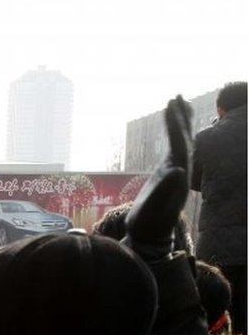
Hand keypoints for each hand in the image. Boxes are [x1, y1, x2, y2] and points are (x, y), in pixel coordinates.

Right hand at [124, 95, 191, 261]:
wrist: (150, 237)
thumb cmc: (149, 224)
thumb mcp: (156, 209)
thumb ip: (166, 190)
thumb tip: (178, 170)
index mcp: (178, 175)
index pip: (180, 143)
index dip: (176, 124)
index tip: (171, 105)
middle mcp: (180, 171)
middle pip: (185, 139)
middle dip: (181, 118)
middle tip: (177, 97)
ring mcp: (175, 172)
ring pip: (183, 143)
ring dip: (181, 123)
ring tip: (178, 104)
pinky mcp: (168, 176)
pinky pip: (175, 150)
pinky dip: (174, 136)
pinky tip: (171, 131)